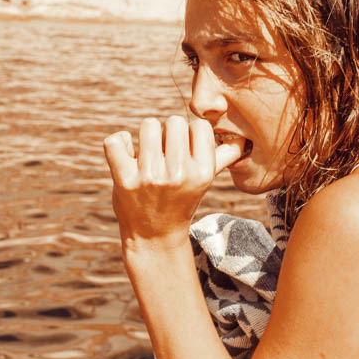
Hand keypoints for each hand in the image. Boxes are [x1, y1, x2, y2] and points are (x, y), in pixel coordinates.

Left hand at [103, 116, 243, 246]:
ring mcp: (151, 177)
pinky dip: (118, 143)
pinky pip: (116, 140)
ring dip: (145, 137)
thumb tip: (242, 142)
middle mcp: (179, 174)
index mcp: (202, 172)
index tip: (183, 152)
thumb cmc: (180, 202)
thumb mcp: (203, 182)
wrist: (154, 236)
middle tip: (163, 155)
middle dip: (167, 134)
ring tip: (146, 156)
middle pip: (174, 121)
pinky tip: (126, 156)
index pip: (198, 126)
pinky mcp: (124, 180)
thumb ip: (221, 158)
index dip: (189, 134)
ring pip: (148, 125)